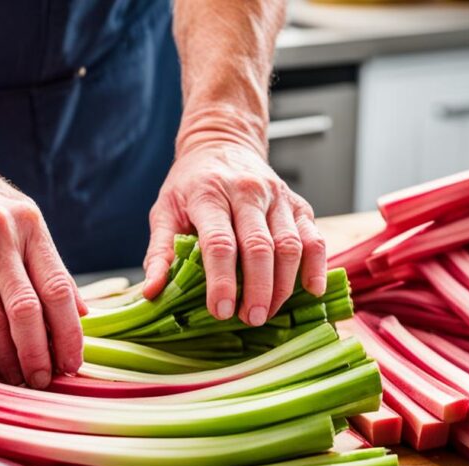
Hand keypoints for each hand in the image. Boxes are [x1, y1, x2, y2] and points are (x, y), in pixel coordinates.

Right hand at [0, 121, 84, 387]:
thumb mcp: (23, 219)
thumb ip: (50, 266)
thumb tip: (82, 314)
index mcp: (27, 225)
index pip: (56, 290)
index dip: (67, 335)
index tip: (71, 366)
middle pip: (19, 313)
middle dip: (32, 358)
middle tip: (37, 382)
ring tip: (4, 379)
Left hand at [142, 142, 325, 324]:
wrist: (222, 143)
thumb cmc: (189, 185)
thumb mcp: (164, 211)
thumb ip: (159, 253)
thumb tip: (152, 293)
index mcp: (209, 194)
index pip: (219, 242)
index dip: (221, 280)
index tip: (219, 311)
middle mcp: (247, 192)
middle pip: (259, 246)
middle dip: (257, 288)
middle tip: (250, 319)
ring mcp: (277, 197)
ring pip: (290, 245)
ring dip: (283, 285)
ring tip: (268, 312)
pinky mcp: (298, 204)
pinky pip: (313, 237)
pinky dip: (316, 266)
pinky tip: (310, 290)